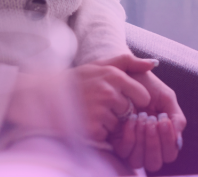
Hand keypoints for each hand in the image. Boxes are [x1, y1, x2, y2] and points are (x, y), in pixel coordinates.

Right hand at [5, 55, 153, 142]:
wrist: (44, 96)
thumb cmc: (76, 80)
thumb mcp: (100, 64)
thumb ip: (128, 62)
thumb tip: (154, 63)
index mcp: (113, 75)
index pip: (143, 95)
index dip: (135, 100)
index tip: (122, 98)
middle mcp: (108, 92)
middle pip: (130, 111)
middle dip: (120, 112)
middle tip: (101, 105)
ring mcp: (100, 111)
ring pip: (119, 124)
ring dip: (108, 123)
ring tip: (90, 112)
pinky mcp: (91, 128)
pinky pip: (106, 135)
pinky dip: (98, 132)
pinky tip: (86, 121)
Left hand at [110, 69, 185, 170]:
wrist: (127, 73)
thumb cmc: (147, 85)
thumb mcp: (167, 98)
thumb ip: (177, 118)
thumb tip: (179, 141)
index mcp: (162, 136)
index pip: (169, 154)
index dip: (168, 142)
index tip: (163, 119)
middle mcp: (147, 144)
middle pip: (155, 163)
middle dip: (155, 143)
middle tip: (152, 121)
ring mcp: (131, 144)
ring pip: (139, 161)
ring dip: (142, 140)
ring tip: (141, 118)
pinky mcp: (116, 141)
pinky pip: (124, 152)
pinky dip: (130, 136)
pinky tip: (130, 119)